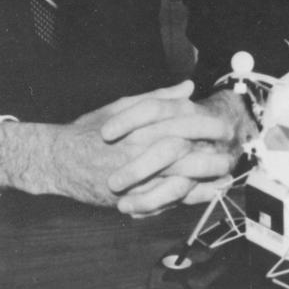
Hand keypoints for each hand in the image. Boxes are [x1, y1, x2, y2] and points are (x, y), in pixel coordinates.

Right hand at [0, 81, 247, 215]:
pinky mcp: (128, 198)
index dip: (210, 126)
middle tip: (231, 154)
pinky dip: (185, 199)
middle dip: (214, 155)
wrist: (57, 160)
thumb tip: (188, 87)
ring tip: (224, 177)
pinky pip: (163, 201)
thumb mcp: (123, 106)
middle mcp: (141, 151)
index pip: (185, 123)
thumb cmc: (91, 129)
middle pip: (188, 154)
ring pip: (179, 180)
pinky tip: (201, 195)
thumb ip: (158, 97)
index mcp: (142, 125)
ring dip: (206, 179)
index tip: (226, 126)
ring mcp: (135, 177)